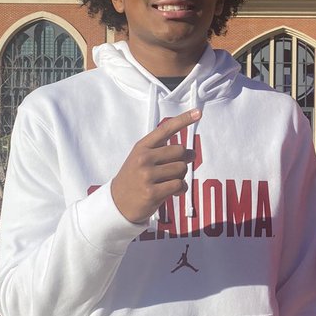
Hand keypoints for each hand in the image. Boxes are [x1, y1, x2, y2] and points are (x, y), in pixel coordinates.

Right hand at [110, 109, 200, 223]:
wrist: (117, 203)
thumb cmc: (134, 178)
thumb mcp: (141, 158)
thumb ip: (162, 151)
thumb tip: (191, 152)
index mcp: (142, 146)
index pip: (166, 129)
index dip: (183, 120)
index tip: (198, 112)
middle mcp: (143, 158)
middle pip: (180, 151)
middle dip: (184, 160)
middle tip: (178, 168)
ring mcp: (147, 175)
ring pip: (182, 169)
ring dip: (181, 176)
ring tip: (170, 181)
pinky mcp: (152, 192)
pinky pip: (179, 185)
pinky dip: (181, 189)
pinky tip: (174, 192)